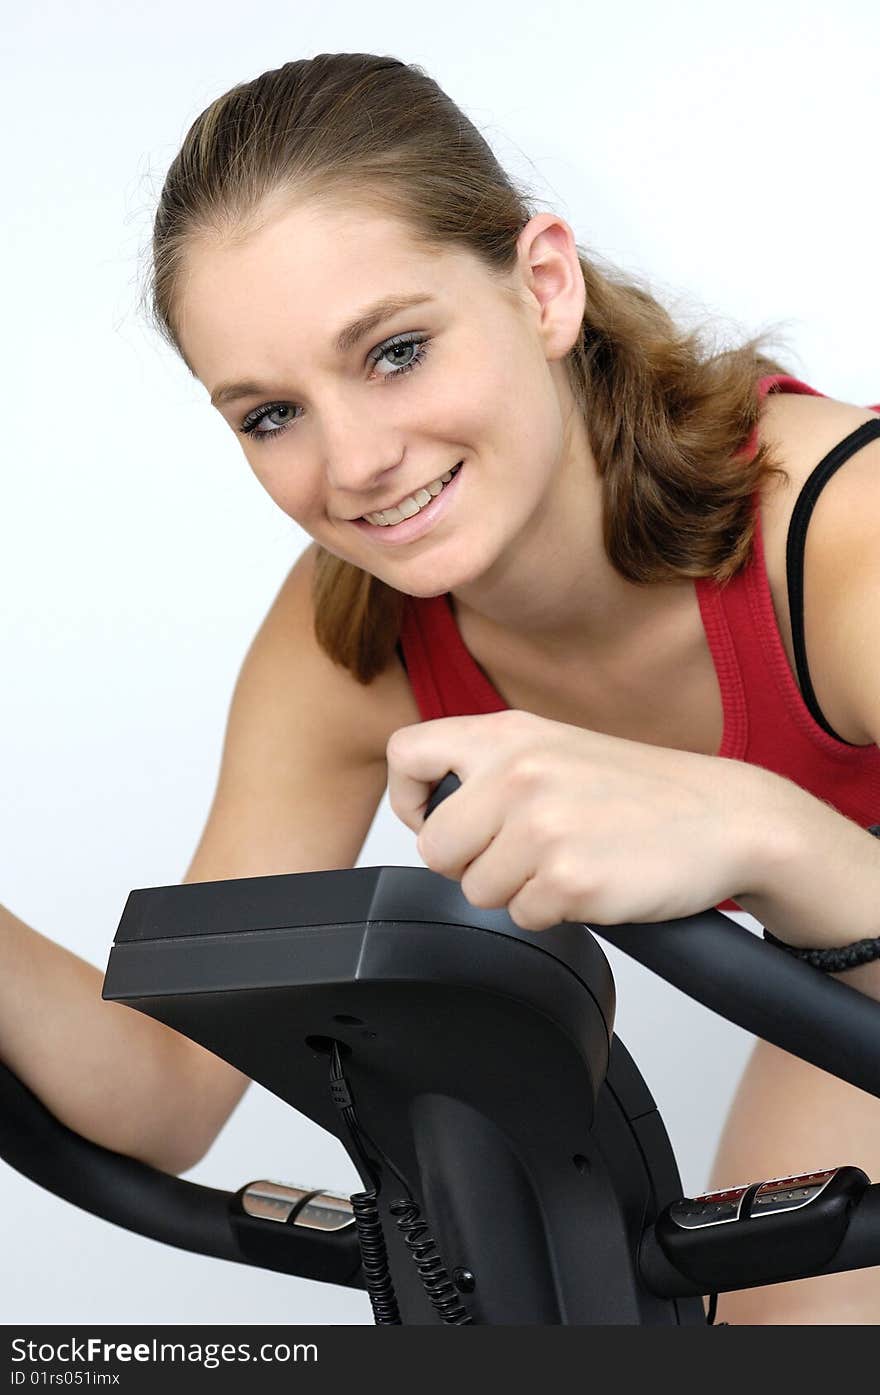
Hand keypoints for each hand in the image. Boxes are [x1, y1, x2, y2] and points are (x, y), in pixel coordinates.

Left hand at [386, 709, 763, 930]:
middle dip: (471, 864)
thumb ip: (492, 767)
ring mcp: (542, 827)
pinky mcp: (569, 879)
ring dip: (517, 891)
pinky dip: (555, 912)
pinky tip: (592, 882)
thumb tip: (429, 812)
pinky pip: (523, 917)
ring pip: (476, 891)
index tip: (435, 816)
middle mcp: (518, 773)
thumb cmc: (644, 790)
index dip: (410, 798)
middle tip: (522, 855)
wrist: (729, 817)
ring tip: (569, 861)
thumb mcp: (557, 747)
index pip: (406, 754)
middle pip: (434, 847)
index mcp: (508, 734)